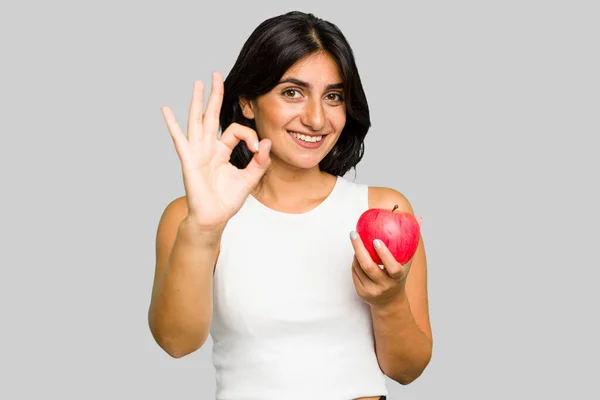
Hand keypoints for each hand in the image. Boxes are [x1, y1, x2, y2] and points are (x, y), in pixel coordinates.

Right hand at [161, 72, 271, 229]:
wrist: (213, 217)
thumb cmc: (227, 200)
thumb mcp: (250, 179)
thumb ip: (260, 162)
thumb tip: (266, 142)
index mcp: (222, 150)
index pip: (236, 131)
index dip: (249, 136)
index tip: (257, 149)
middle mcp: (208, 148)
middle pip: (212, 115)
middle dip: (215, 95)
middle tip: (216, 75)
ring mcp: (197, 152)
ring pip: (197, 121)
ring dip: (197, 101)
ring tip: (198, 83)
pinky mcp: (189, 160)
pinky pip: (179, 139)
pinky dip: (172, 124)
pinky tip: (166, 109)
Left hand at [349, 231, 414, 307]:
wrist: (390, 303)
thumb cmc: (399, 276)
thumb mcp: (408, 262)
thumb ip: (412, 241)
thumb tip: (419, 219)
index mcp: (397, 278)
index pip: (392, 267)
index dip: (384, 254)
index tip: (376, 240)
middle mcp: (385, 286)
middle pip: (368, 267)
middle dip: (359, 248)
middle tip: (354, 233)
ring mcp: (371, 291)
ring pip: (358, 268)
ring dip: (355, 253)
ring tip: (356, 241)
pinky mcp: (361, 292)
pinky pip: (354, 272)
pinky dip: (354, 262)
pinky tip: (356, 254)